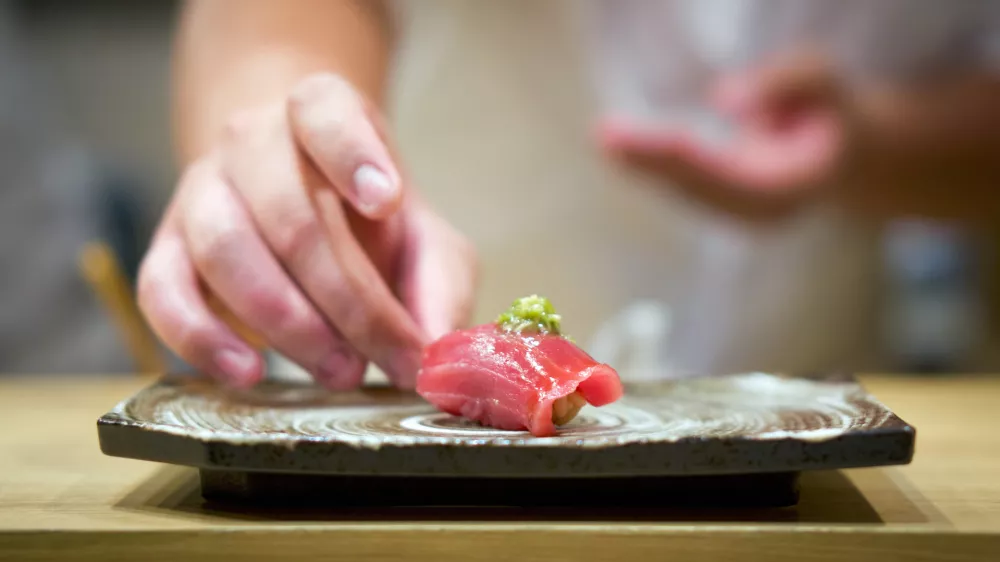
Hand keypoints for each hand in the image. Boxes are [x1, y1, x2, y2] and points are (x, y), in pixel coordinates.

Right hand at [138, 73, 476, 389]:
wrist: (297, 203)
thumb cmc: (370, 224)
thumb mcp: (426, 241)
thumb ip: (440, 289)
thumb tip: (437, 355)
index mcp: (321, 115)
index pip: (324, 110)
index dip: (353, 153)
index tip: (389, 202)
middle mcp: (252, 142)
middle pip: (288, 212)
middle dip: (344, 298)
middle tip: (382, 356)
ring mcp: (200, 192)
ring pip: (225, 250)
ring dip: (286, 324)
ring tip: (339, 371)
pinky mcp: (165, 249)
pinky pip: (161, 290)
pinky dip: (200, 338)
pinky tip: (247, 372)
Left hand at [601, 55, 856, 221]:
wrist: (847, 152)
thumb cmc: (833, 107)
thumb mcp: (821, 79)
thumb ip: (782, 83)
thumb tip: (720, 100)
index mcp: (795, 187)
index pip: (732, 176)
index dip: (690, 158)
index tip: (659, 137)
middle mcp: (766, 212)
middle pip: (700, 187)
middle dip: (653, 162)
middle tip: (607, 137)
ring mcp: (745, 216)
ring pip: (687, 191)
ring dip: (643, 165)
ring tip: (606, 137)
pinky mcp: (726, 207)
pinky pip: (685, 186)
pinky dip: (652, 166)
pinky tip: (619, 146)